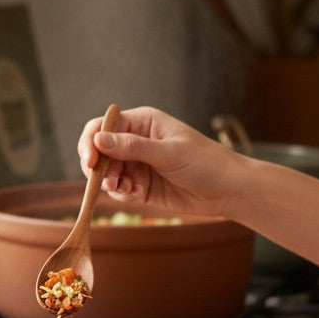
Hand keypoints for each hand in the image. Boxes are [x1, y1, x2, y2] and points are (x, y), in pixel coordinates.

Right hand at [77, 106, 238, 218]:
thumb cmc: (206, 163)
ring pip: (107, 173)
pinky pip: (119, 190)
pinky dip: (123, 194)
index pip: (102, 126)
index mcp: (141, 122)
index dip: (91, 142)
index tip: (90, 162)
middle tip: (111, 183)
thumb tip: (98, 140)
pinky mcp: (140, 186)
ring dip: (111, 183)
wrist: (228, 191)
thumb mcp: (168, 153)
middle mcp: (135, 141)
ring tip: (130, 190)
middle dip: (100, 168)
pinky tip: (139, 195)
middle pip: (99, 152)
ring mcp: (137, 164)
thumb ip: (132, 147)